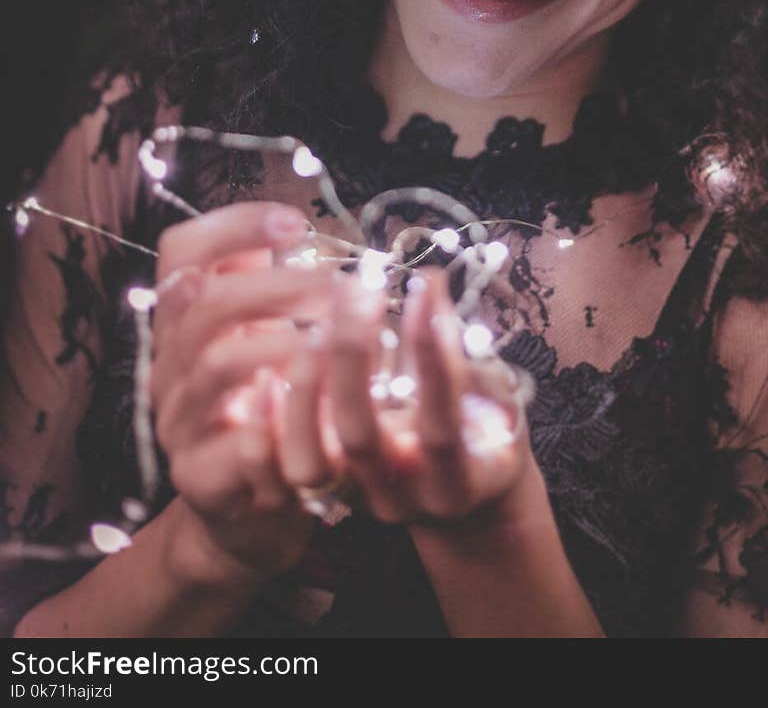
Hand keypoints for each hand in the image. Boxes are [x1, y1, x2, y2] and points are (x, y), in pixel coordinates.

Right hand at [151, 201, 337, 582]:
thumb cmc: (268, 407)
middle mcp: (169, 364)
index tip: (296, 223)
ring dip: (289, 343)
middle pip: (204, 301)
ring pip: (219, 363)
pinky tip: (322, 407)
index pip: (181, 250)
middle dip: (280, 285)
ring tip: (341, 339)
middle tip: (342, 287)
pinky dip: (283, 420)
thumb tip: (298, 222)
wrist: (246, 514)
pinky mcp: (200, 478)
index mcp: (182, 320)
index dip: (234, 226)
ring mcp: (178, 422)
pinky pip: (238, 443)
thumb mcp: (263, 335)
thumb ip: (268, 284)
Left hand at [285, 266, 530, 525]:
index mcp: (456, 483)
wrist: (462, 495)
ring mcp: (355, 500)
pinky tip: (269, 369)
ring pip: (309, 459)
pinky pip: (280, 468)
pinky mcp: (320, 495)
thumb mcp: (488, 391)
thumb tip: (427, 279)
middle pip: (360, 436)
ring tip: (316, 322)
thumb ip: (456, 345)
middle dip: (351, 355)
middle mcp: (401, 499)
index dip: (431, 359)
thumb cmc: (483, 428)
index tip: (421, 289)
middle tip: (355, 289)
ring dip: (306, 385)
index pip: (439, 424)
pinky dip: (267, 422)